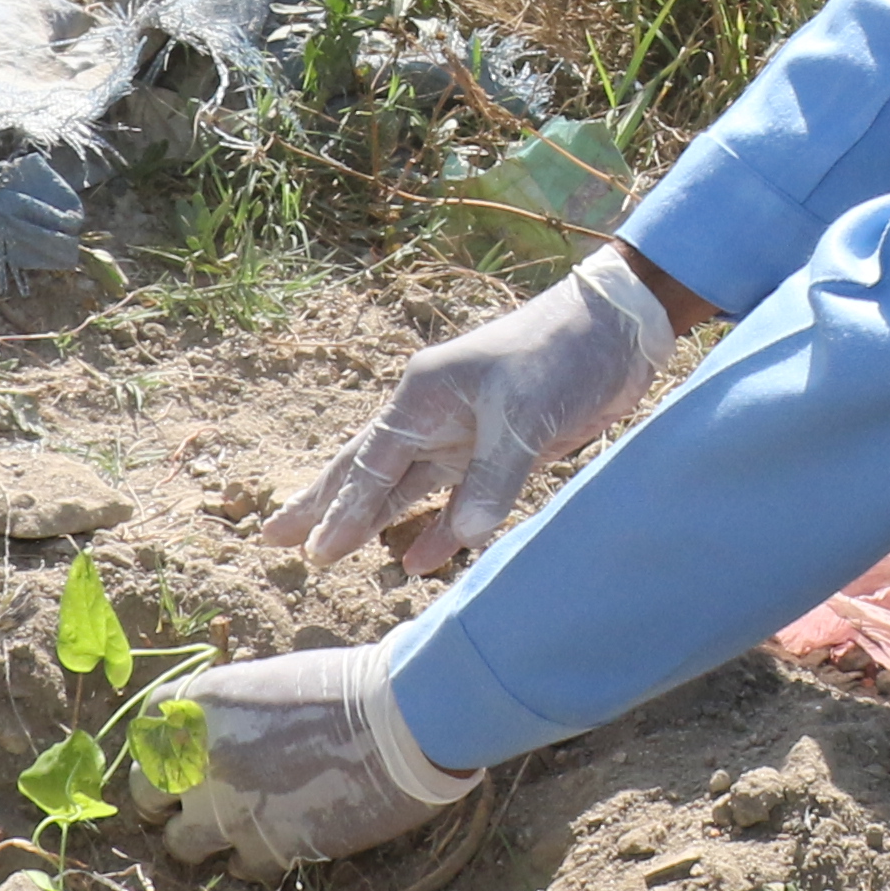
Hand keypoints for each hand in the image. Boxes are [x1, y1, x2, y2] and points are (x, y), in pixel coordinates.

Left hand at [132, 641, 469, 874]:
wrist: (402, 720)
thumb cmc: (349, 686)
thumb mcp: (270, 681)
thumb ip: (231, 713)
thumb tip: (218, 739)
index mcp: (199, 705)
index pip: (146, 732)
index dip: (163, 750)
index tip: (180, 759)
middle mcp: (198, 757)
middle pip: (147, 793)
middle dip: (166, 801)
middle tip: (196, 803)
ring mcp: (225, 808)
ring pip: (180, 844)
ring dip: (203, 838)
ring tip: (235, 830)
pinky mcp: (262, 848)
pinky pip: (237, 868)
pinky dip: (253, 860)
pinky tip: (279, 843)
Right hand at [259, 242, 675, 573]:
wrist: (617, 329)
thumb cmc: (562, 354)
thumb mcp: (524, 415)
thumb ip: (491, 477)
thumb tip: (460, 536)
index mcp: (423, 396)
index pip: (370, 464)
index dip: (340, 510)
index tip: (308, 549)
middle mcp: (431, 416)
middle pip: (366, 471)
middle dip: (323, 507)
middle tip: (272, 537)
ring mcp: (462, 434)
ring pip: (403, 488)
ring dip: (370, 522)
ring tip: (325, 553)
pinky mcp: (496, 450)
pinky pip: (454, 498)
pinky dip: (437, 529)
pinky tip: (418, 560)